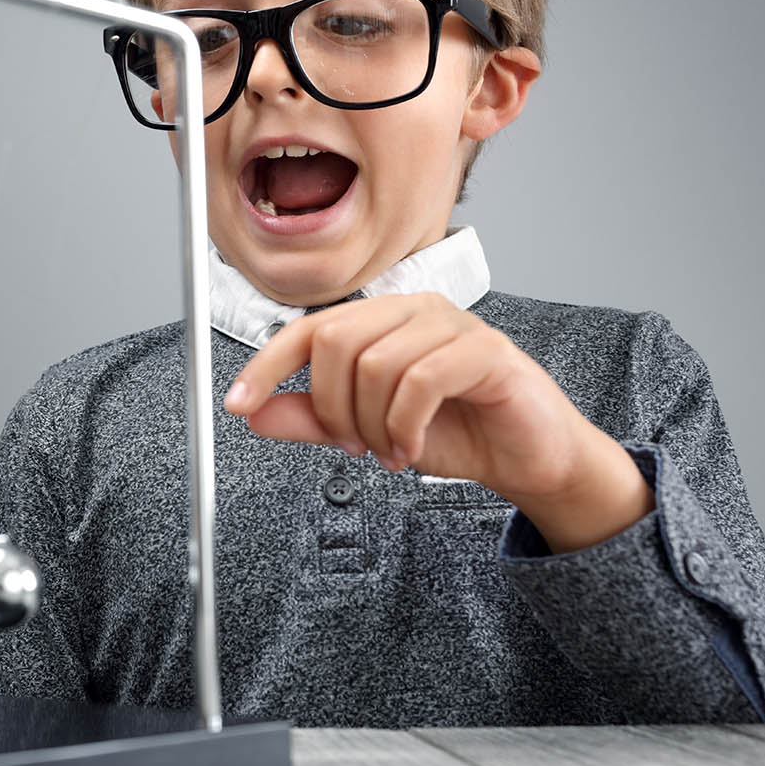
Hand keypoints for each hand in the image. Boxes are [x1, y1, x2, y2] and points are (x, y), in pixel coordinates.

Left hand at [222, 293, 651, 550]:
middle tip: (353, 445)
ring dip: (373, 425)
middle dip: (332, 407)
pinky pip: (420, 380)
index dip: (266, 365)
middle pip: (334, 342)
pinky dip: (405, 426)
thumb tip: (254, 412)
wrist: (526, 456)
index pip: (307, 329)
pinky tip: (412, 448)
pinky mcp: (486, 349)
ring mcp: (452, 324)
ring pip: (374, 364)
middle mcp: (413, 309)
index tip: (238, 403)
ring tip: (391, 451)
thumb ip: (312, 419)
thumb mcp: (367, 429)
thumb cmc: (454, 431)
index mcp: (381, 319)